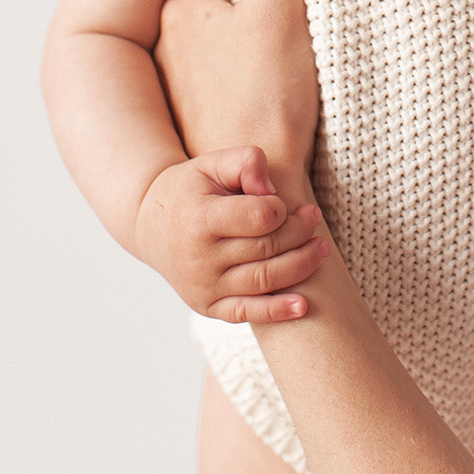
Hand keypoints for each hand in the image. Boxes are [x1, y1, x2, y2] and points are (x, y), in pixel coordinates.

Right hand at [133, 145, 329, 322]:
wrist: (151, 226)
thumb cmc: (191, 190)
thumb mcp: (212, 163)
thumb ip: (246, 161)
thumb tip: (270, 189)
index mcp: (199, 219)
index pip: (258, 217)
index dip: (280, 208)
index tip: (284, 201)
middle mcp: (199, 258)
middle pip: (267, 249)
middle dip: (300, 233)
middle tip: (315, 218)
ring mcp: (203, 286)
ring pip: (264, 280)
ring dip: (301, 265)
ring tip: (321, 249)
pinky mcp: (208, 306)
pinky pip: (247, 312)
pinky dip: (277, 311)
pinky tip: (303, 306)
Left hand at [156, 0, 319, 180]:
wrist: (262, 194)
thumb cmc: (267, 104)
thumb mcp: (282, 9)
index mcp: (180, 5)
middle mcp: (166, 37)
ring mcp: (179, 74)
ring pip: (205, 19)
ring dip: (231, 6)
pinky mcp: (200, 104)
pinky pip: (215, 55)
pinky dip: (234, 45)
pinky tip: (264, 51)